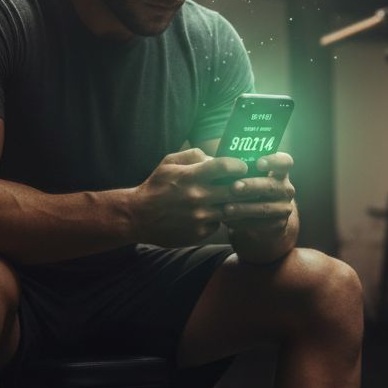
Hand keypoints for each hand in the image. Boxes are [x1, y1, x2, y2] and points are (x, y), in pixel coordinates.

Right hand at [131, 148, 248, 245]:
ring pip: (232, 210)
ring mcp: (200, 217)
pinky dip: (219, 218)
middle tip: (249, 184)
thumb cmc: (156, 187)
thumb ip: (193, 155)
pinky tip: (215, 214)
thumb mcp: (169, 162)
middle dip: (247, 186)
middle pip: (236, 190)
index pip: (225, 167)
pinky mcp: (199, 232)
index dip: (239, 165)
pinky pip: (219, 224)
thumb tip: (214, 157)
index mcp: (191, 176)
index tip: (242, 167)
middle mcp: (197, 197)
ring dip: (237, 204)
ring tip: (236, 199)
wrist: (138, 217)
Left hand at [222, 152, 295, 237]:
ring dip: (244, 208)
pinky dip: (242, 222)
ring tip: (226, 208)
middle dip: (252, 186)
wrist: (262, 215)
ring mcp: (284, 207)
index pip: (285, 161)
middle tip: (234, 187)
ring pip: (265, 208)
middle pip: (272, 186)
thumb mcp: (247, 176)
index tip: (258, 163)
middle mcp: (285, 188)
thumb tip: (212, 160)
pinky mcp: (278, 224)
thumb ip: (238, 168)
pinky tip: (228, 220)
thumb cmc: (248, 187)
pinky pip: (260, 224)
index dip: (273, 161)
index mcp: (280, 171)